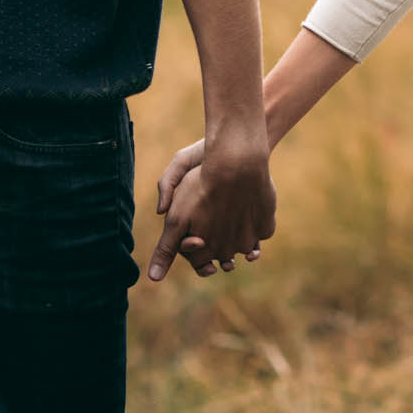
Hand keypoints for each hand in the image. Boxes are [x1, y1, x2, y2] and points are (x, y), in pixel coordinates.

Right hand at [147, 139, 273, 280]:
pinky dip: (251, 250)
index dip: (188, 248)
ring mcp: (229, 221)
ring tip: (232, 263)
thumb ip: (167, 183)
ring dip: (229, 260)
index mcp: (189, 213)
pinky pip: (249, 242)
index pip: (183, 241)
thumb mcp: (183, 161)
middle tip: (214, 267)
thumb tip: (160, 211)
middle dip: (208, 263)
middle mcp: (207, 221)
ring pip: (228, 251)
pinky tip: (253, 251)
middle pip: (205, 253)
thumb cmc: (207, 152)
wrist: (240, 145)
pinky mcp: (249, 219)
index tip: (198, 242)